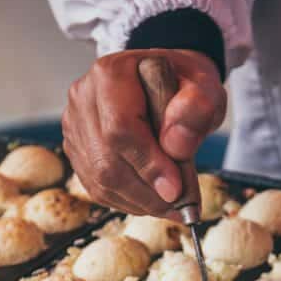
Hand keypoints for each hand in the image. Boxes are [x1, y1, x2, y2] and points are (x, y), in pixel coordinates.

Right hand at [62, 49, 225, 214]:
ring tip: (174, 206)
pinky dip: (128, 201)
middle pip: (106, 160)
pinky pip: (97, 187)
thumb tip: (176, 147)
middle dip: (147, 192)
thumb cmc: (185, 86)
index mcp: (111, 73)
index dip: (148, 164)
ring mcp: (75, 125)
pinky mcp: (77, 149)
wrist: (169, 85)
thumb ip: (196, 110)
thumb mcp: (205, 88)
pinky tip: (153, 200)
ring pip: (100, 179)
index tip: (176, 189)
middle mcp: (84, 97)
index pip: (121, 128)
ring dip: (140, 201)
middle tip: (182, 206)